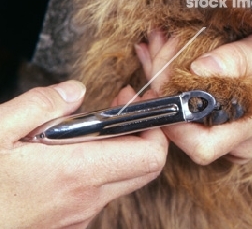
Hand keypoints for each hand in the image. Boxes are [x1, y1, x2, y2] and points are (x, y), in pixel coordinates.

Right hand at [0, 81, 167, 228]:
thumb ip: (42, 104)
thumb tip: (75, 91)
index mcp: (75, 172)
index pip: (149, 155)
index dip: (155, 127)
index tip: (138, 105)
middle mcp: (84, 199)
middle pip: (144, 168)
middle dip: (142, 134)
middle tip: (119, 110)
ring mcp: (76, 218)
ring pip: (122, 181)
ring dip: (118, 151)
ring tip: (88, 129)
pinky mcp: (65, 226)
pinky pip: (97, 195)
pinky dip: (97, 170)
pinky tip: (68, 156)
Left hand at [136, 29, 251, 164]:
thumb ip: (236, 60)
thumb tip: (196, 67)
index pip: (198, 142)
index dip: (168, 115)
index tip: (154, 73)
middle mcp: (243, 140)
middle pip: (186, 134)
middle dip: (159, 93)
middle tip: (150, 48)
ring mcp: (241, 139)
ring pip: (193, 125)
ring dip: (169, 88)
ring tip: (157, 47)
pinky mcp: (241, 132)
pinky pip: (205, 118)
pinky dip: (186, 91)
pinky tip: (177, 61)